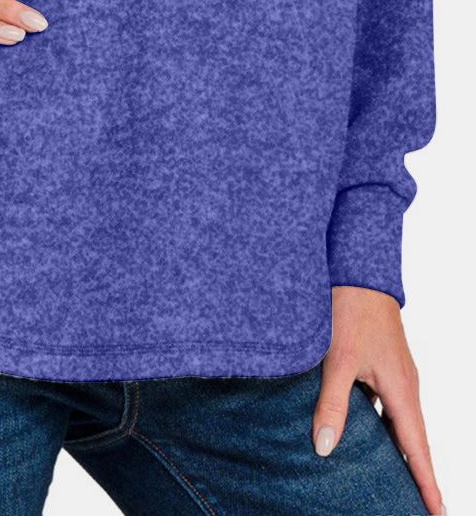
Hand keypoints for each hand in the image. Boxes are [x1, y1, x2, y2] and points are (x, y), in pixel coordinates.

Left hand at [312, 285, 444, 513]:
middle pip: (414, 442)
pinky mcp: (384, 365)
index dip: (426, 483)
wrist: (358, 270)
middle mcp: (405, 387)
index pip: (417, 449)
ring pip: (399, 424)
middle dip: (417, 476)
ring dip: (399, 452)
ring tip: (394, 484)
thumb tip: (324, 448)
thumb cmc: (350, 310)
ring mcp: (396, 375)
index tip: (437, 513)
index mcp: (401, 391)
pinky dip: (383, 428)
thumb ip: (331, 404)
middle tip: (419, 507)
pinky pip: (388, 406)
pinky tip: (366, 437)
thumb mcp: (337, 359)